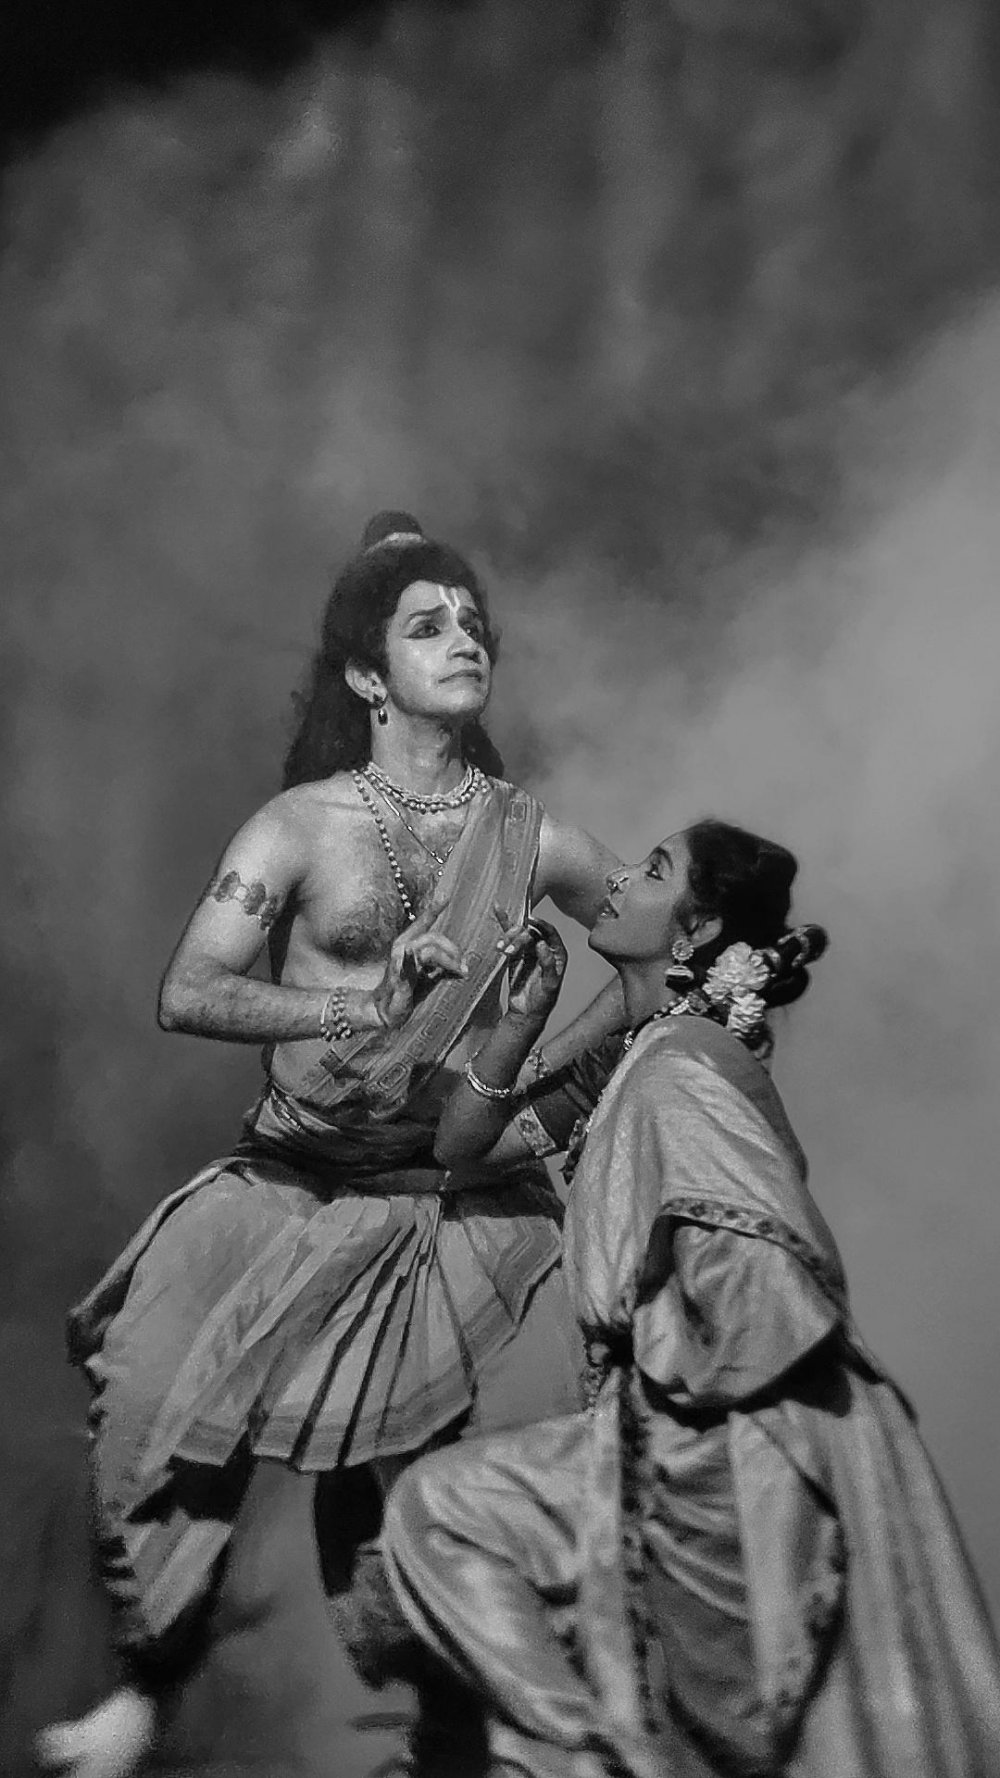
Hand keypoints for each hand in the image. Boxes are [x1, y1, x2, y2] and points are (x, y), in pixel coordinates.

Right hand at [372, 902, 467, 1029]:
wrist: (386, 1011)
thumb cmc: (407, 991)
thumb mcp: (430, 978)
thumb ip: (444, 969)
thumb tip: (463, 968)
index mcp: (409, 944)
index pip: (423, 922)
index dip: (433, 909)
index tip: (445, 896)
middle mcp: (402, 947)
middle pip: (433, 937)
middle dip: (453, 950)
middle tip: (463, 967)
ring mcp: (400, 961)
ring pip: (430, 950)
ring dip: (449, 961)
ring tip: (460, 972)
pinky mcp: (399, 976)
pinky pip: (408, 964)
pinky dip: (411, 958)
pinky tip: (410, 954)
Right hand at [494, 909, 567, 1022]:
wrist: (526, 1013)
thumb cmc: (542, 1001)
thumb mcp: (549, 985)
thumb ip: (548, 964)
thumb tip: (542, 943)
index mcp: (557, 954)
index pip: (550, 933)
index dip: (541, 925)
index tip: (530, 921)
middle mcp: (544, 949)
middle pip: (532, 933)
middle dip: (520, 936)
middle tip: (509, 946)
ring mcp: (529, 951)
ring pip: (519, 935)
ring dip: (509, 938)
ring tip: (501, 948)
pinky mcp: (516, 955)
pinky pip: (510, 938)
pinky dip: (505, 925)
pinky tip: (499, 910)